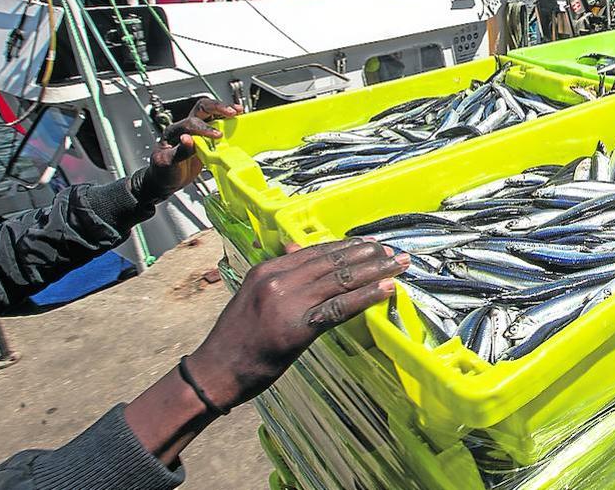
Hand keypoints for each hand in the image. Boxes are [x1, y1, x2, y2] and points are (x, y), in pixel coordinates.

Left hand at [139, 98, 241, 201]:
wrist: (166, 181)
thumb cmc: (163, 172)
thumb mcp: (167, 163)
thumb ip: (178, 152)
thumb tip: (187, 140)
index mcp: (174, 131)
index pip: (191, 124)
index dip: (204, 129)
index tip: (216, 135)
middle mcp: (185, 128)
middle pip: (201, 108)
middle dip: (217, 107)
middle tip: (231, 112)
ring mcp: (197, 133)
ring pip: (210, 114)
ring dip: (224, 111)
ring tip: (238, 112)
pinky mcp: (206, 140)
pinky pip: (217, 127)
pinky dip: (227, 123)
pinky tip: (237, 122)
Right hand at [183, 239, 407, 409]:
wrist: (216, 371)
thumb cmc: (237, 337)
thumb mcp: (253, 295)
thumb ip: (279, 274)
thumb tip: (296, 250)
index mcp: (267, 270)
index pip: (315, 251)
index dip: (346, 246)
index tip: (369, 244)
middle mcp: (278, 280)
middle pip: (332, 261)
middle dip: (367, 254)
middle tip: (392, 251)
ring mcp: (288, 302)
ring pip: (340, 279)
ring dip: (374, 270)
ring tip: (397, 265)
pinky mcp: (298, 327)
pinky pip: (340, 307)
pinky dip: (366, 296)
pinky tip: (386, 289)